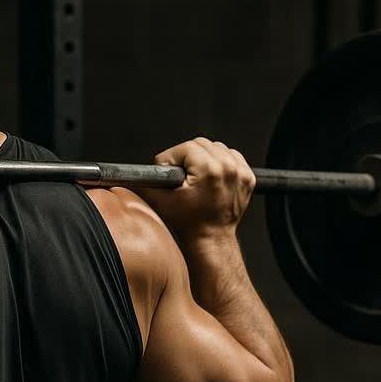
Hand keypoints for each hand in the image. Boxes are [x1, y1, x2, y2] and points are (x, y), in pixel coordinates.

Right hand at [136, 137, 255, 239]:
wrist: (211, 238)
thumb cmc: (189, 223)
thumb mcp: (161, 200)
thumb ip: (146, 182)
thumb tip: (132, 174)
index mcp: (210, 171)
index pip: (186, 146)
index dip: (172, 157)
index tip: (169, 170)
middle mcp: (228, 169)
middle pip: (202, 143)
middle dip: (188, 156)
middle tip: (182, 174)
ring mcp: (240, 173)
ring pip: (217, 147)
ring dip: (204, 157)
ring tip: (197, 175)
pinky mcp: (248, 177)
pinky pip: (232, 156)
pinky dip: (221, 162)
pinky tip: (212, 176)